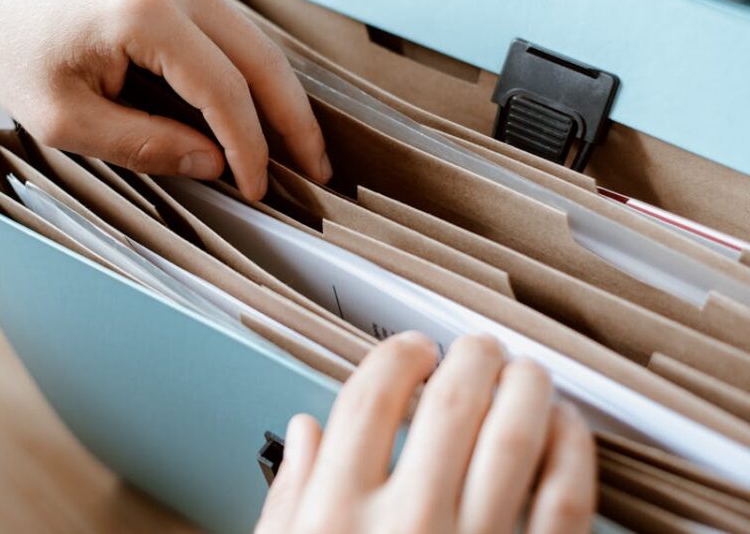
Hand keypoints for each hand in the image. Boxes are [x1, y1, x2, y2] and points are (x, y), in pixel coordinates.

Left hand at [0, 0, 331, 198]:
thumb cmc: (7, 51)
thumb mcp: (66, 120)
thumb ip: (148, 144)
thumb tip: (215, 163)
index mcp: (143, 13)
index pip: (225, 91)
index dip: (250, 147)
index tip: (259, 187)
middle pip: (261, 57)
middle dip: (293, 119)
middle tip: (318, 168)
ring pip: (252, 37)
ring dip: (277, 92)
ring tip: (297, 142)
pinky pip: (225, 21)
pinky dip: (246, 65)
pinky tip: (255, 101)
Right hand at [256, 332, 595, 533]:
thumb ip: (291, 495)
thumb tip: (305, 431)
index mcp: (337, 515)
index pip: (371, 396)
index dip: (397, 355)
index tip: (412, 350)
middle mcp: (407, 524)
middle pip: (451, 401)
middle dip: (469, 357)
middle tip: (476, 349)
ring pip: (516, 433)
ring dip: (526, 386)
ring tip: (524, 372)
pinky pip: (567, 497)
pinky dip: (573, 449)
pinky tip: (565, 429)